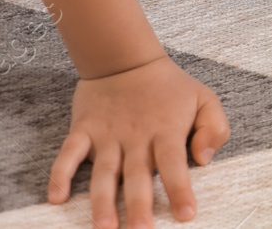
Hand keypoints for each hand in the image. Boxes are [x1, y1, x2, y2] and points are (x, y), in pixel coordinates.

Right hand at [49, 55, 229, 227]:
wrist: (126, 60)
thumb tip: (204, 159)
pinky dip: (59, 174)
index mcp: (167, 131)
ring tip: (104, 228)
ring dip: (102, 202)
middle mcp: (136, 138)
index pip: (175, 165)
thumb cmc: (170, 87)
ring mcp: (107, 135)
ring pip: (103, 173)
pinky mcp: (83, 130)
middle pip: (137, 176)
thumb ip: (214, 128)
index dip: (180, 190)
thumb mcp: (205, 99)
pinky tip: (56, 198)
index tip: (186, 215)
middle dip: (139, 206)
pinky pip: (68, 154)